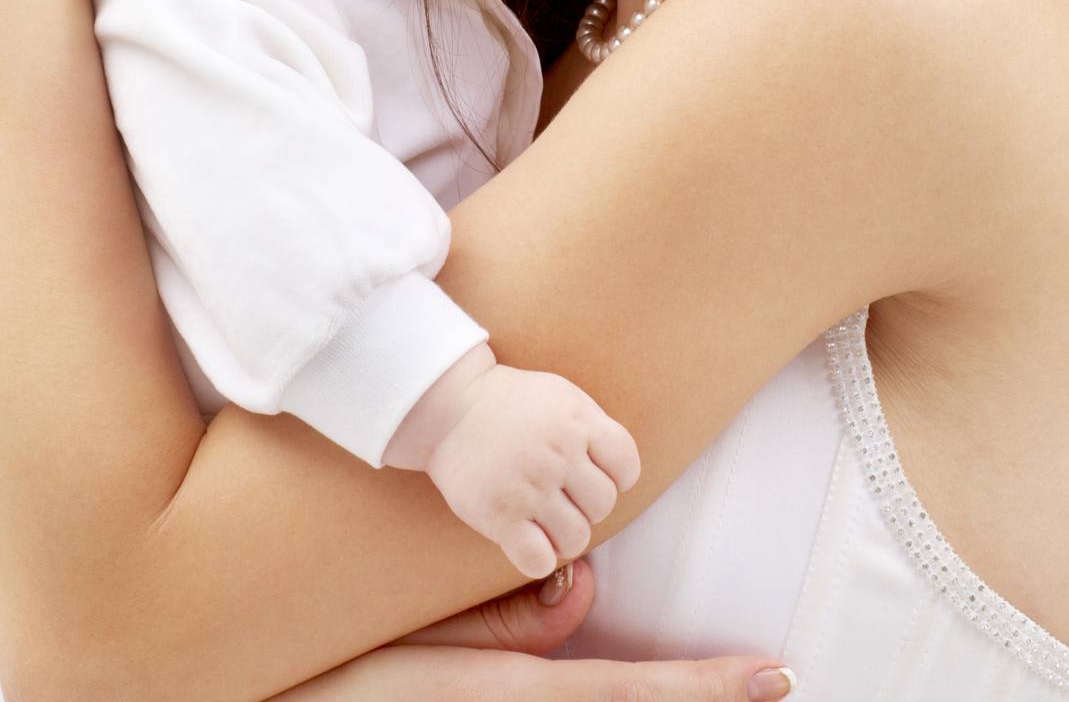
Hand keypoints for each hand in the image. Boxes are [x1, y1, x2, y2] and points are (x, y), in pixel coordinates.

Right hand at [268, 559, 798, 700]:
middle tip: (777, 680)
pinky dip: (607, 694)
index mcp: (510, 698)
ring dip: (659, 694)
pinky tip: (621, 678)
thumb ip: (504, 622)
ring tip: (725, 681)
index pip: (627, 691)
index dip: (704, 689)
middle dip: (703, 699)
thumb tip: (586, 587)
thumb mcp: (416, 637)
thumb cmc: (337, 673)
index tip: (773, 675)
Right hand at [427, 361, 641, 576]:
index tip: (593, 473)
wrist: (449, 408)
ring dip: (565, 534)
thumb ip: (594, 428)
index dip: (617, 476)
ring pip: (577, 538)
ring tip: (545, 517)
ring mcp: (528, 487)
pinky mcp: (499, 516)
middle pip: (603, 505)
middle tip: (563, 495)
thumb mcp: (561, 396)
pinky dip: (539, 557)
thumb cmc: (511, 404)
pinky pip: (540, 560)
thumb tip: (621, 472)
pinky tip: (528, 539)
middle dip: (587, 505)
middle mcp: (556, 454)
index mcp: (576, 420)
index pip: (627, 465)